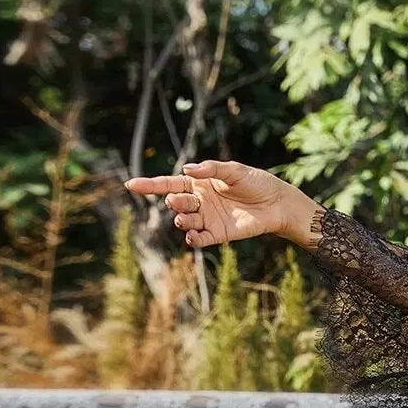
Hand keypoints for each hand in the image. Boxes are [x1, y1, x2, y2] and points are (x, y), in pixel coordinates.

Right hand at [122, 159, 315, 249]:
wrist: (277, 203)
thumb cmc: (256, 182)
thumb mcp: (234, 170)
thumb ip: (211, 169)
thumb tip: (186, 170)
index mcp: (199, 183)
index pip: (169, 184)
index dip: (150, 185)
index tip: (131, 184)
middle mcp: (200, 201)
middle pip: (177, 202)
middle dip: (174, 203)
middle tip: (176, 202)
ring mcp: (208, 218)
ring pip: (185, 221)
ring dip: (181, 221)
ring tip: (184, 219)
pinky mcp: (218, 233)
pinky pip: (200, 238)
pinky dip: (193, 239)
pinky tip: (191, 236)